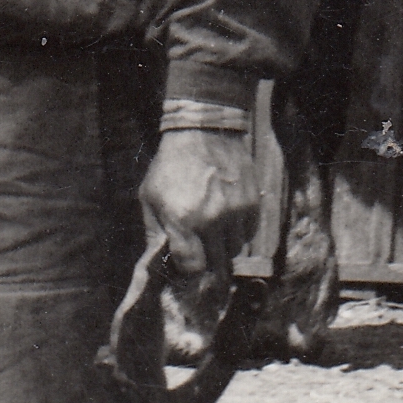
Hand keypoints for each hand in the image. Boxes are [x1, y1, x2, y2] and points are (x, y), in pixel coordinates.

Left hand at [137, 127, 258, 359]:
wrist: (204, 131)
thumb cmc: (171, 165)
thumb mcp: (150, 197)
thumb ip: (155, 232)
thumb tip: (159, 260)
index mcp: (182, 221)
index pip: (192, 267)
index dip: (190, 271)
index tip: (188, 268)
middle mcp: (211, 221)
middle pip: (217, 265)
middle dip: (209, 269)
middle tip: (204, 266)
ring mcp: (235, 213)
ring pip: (234, 251)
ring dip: (224, 250)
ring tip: (213, 236)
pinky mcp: (252, 204)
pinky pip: (248, 233)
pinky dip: (238, 232)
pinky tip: (226, 218)